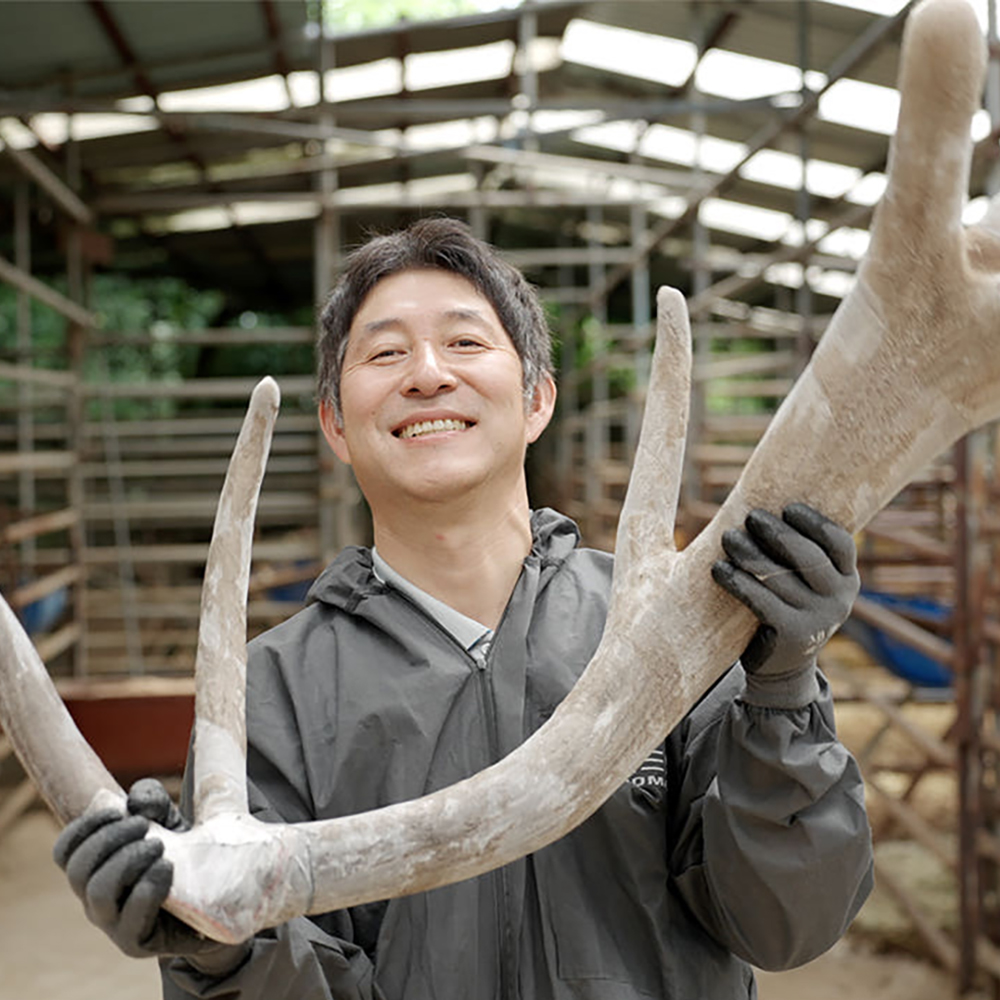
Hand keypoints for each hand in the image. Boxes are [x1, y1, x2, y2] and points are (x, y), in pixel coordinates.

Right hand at [54, 779, 248, 970]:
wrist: (216, 897)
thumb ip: (151, 800)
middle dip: (111, 838)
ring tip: (159, 845)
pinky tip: (167, 868)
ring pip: (98, 892)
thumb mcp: (169, 818)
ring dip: (128, 860)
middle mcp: (95, 899)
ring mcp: (112, 924)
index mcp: (94, 869)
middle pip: (78, 869)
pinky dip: (148, 887)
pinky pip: (129, 920)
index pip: (65, 851)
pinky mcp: (135, 943)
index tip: (118, 810)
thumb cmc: (183, 853)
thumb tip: (136, 803)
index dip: (84, 826)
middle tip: (144, 825)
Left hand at [711, 503, 858, 693]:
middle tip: (750, 517)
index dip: (814, 522)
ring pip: (778, 576)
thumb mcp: (804, 582)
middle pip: (808, 556)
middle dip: (776, 532)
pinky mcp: (792, 634)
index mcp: (847, 579)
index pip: (839, 542)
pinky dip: (736, 581)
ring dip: (748, 552)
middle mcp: (840, 599)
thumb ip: (800, 552)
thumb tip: (769, 505)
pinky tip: (718, 568)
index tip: (787, 507)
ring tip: (727, 537)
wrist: (782, 667)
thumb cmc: (787, 607)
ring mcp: (818, 619)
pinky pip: (760, 600)